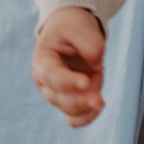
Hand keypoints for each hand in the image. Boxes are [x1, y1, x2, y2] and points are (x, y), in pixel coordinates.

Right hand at [32, 7, 105, 126]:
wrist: (71, 29)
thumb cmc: (72, 26)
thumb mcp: (80, 26)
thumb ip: (90, 45)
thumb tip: (96, 66)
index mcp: (43, 61)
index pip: (53, 77)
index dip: (69, 82)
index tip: (86, 82)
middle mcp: (46, 81)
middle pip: (60, 98)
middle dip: (81, 101)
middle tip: (100, 100)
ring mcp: (58, 93)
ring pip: (69, 109)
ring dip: (87, 106)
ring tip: (100, 94)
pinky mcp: (71, 99)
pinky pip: (74, 117)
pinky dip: (86, 118)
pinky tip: (98, 110)